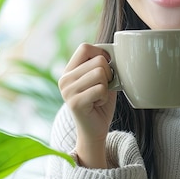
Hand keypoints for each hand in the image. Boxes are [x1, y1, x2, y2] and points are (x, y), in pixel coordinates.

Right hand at [58, 43, 116, 167]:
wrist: (95, 131)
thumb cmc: (100, 102)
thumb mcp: (101, 79)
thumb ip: (102, 64)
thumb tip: (114, 49)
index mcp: (69, 70)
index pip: (85, 47)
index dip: (101, 55)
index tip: (105, 69)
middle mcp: (64, 79)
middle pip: (98, 61)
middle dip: (108, 75)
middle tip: (102, 89)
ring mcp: (67, 91)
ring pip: (100, 74)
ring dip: (106, 87)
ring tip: (98, 96)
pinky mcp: (75, 102)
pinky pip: (100, 89)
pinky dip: (104, 97)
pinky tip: (97, 104)